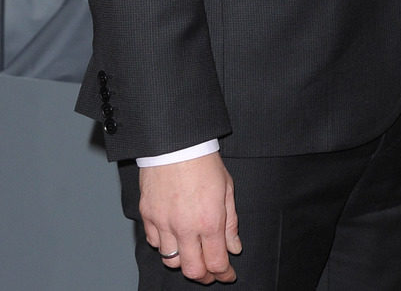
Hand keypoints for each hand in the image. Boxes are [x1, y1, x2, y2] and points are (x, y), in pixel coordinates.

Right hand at [140, 153, 240, 282]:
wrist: (176, 142)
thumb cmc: (203, 161)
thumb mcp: (227, 188)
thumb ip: (231, 223)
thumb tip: (234, 248)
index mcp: (209, 221)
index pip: (216, 263)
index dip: (223, 274)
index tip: (227, 274)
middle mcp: (185, 228)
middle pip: (192, 270)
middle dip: (204, 276)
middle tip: (211, 272)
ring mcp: (163, 223)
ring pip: (171, 261)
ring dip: (183, 261)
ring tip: (192, 253)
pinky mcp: (147, 216)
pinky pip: (154, 243)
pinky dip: (165, 245)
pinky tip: (174, 236)